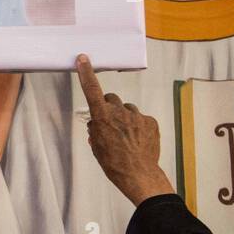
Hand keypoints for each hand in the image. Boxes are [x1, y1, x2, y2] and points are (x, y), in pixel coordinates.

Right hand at [76, 54, 174, 205]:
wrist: (138, 174)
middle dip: (108, 107)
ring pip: (127, 109)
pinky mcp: (150, 122)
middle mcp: (120, 112)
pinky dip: (137, 126)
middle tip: (108, 123)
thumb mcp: (96, 146)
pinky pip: (141, 119)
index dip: (86, 74)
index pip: (92, 90)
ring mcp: (137, 116)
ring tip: (125, 136)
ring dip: (124, 117)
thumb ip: (95, 129)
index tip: (83, 59)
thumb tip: (95, 123)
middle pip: (111, 99)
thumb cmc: (113, 163)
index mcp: (102, 117)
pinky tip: (136, 140)